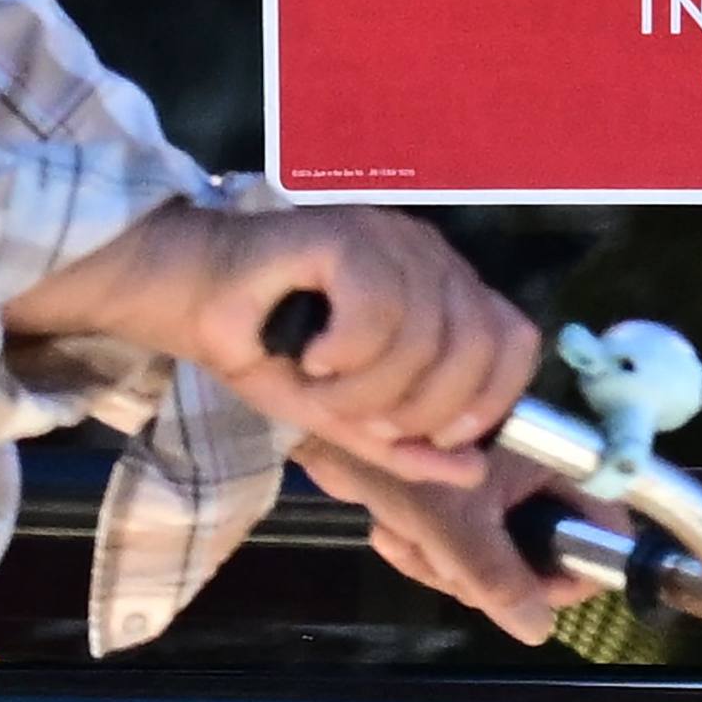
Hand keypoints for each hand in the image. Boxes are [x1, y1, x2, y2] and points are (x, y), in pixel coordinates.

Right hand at [10, 201, 540, 485]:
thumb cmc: (266, 348)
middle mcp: (427, 256)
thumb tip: (473, 468)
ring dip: (367, 390)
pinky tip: (312, 356)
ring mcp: (389, 238)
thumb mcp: (343, 416)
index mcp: (441, 291)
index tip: (439, 434)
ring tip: (320, 389)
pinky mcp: (345, 233)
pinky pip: (380, 310)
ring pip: (425, 335)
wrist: (186, 297)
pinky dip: (346, 354)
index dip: (490, 399)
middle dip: (420, 408)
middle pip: (476, 345)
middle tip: (359, 418)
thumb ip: (407, 443)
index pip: (515, 340)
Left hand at [296, 437, 572, 645]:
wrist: (329, 423)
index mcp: (553, 464)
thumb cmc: (400, 458)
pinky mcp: (465, 501)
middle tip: (444, 564)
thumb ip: (496, 578)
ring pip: (500, 562)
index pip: (606, 529)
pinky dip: (431, 553)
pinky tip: (394, 533)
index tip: (529, 595)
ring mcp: (499, 491)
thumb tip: (539, 629)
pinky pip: (468, 552)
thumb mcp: (451, 524)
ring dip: (449, 567)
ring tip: (407, 540)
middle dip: (487, 576)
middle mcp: (535, 477)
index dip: (575, 571)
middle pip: (544, 557)